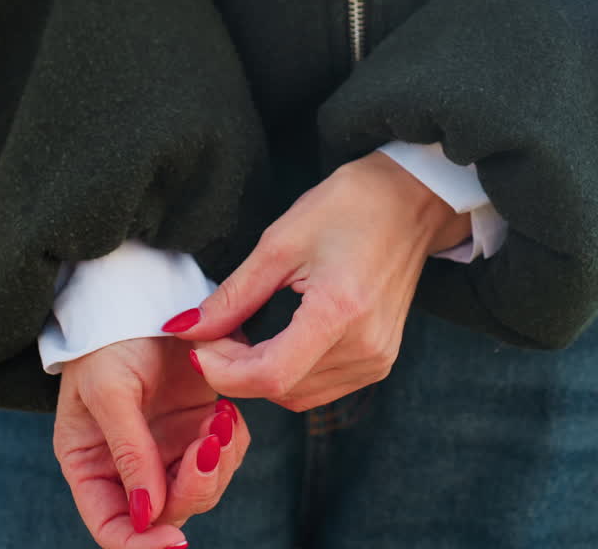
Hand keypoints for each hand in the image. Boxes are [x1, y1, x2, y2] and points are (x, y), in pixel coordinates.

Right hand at [54, 337, 251, 548]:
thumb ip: (128, 451)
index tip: (173, 542)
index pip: (113, 527)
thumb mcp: (109, 390)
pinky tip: (224, 410)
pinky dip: (231, 441)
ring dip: (218, 464)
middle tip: (207, 447)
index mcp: (92, 465)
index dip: (140, 545)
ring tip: (218, 418)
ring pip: (203, 488)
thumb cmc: (108, 340)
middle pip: (167, 512)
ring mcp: (168, 447)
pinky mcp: (200, 425)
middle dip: (192, 488)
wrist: (143, 293)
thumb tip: (147, 514)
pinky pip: (225, 454)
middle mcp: (130, 466)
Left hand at [165, 151, 470, 410]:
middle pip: (282, 390)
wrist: (409, 201)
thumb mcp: (280, 243)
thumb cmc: (350, 207)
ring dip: (258, 376)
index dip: (223, 371)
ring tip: (239, 336)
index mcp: (340, 312)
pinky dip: (287, 374)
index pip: (271, 375)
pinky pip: (320, 387)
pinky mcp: (379, 360)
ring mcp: (377, 359)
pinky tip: (271, 343)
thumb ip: (233, 296)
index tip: (196, 347)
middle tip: (210, 335)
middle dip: (234, 371)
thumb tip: (187, 329)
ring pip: (298, 396)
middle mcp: (366, 346)